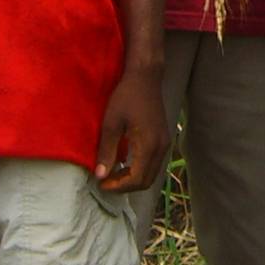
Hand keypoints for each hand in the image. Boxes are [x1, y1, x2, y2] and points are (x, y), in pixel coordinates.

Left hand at [94, 65, 169, 193]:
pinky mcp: (164, 139)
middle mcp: (161, 148)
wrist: (145, 78)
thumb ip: (107, 151)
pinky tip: (124, 162)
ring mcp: (165, 144)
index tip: (101, 184)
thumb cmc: (126, 97)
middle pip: (145, 181)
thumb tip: (100, 176)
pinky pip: (153, 164)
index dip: (118, 186)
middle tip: (106, 181)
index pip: (136, 179)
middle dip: (125, 186)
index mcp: (149, 145)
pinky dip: (139, 169)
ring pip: (151, 174)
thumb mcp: (111, 124)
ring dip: (132, 179)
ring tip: (113, 173)